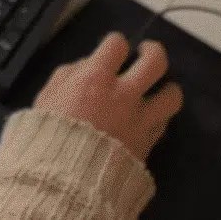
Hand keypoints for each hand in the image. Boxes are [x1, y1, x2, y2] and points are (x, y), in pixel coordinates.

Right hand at [31, 33, 182, 163]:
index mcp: (95, 78)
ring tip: (161, 88)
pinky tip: (150, 117)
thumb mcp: (48, 95)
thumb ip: (69, 74)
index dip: (115, 43)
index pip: (117, 44)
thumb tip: (87, 65)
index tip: (113, 49)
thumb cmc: (50, 134)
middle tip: (146, 53)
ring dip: (168, 88)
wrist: (64, 177)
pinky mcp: (147, 143)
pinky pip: (163, 124)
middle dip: (153, 51)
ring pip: (172, 95)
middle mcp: (124, 94)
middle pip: (155, 61)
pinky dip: (159, 117)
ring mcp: (139, 120)